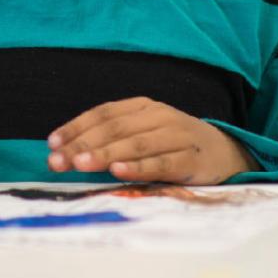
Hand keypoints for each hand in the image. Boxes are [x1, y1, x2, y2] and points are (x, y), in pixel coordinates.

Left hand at [47, 97, 252, 183]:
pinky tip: (118, 171)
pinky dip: (138, 167)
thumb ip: (113, 139)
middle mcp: (159, 116)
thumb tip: (66, 152)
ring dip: (105, 153)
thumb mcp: (144, 133)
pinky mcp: (191, 160)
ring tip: (80, 164)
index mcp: (143, 106)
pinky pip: (161, 163)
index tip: (52, 144)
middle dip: (82, 144)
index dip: (76, 127)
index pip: (104, 113)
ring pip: (135, 144)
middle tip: (57, 160)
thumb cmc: (173, 145)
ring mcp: (177, 136)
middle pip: (115, 128)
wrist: (224, 153)